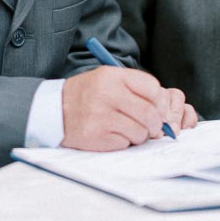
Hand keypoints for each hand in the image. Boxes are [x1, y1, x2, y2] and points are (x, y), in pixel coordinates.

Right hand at [61, 66, 195, 150]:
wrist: (55, 110)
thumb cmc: (88, 94)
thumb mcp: (108, 78)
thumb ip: (134, 88)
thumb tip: (163, 109)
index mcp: (113, 77)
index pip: (152, 88)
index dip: (158, 100)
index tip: (156, 107)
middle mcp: (107, 94)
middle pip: (150, 113)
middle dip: (155, 123)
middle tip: (151, 126)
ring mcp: (101, 117)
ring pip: (140, 132)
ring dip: (139, 134)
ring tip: (127, 128)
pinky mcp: (97, 136)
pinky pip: (125, 143)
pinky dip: (123, 142)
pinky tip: (112, 134)